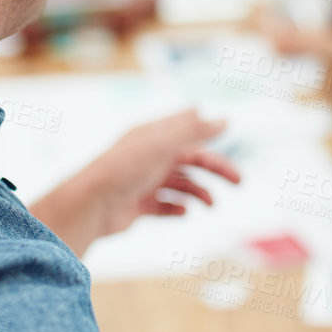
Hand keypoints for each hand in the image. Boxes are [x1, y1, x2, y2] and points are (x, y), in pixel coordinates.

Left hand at [31, 110, 241, 253]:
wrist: (91, 205)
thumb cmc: (124, 169)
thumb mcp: (163, 145)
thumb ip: (194, 131)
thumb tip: (225, 120)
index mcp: (153, 136)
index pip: (185, 127)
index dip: (205, 127)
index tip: (227, 128)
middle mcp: (149, 156)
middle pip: (190, 159)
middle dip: (215, 168)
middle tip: (239, 181)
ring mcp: (144, 181)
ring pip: (181, 184)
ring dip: (199, 192)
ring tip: (211, 205)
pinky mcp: (139, 205)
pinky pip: (165, 205)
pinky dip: (178, 208)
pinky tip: (185, 212)